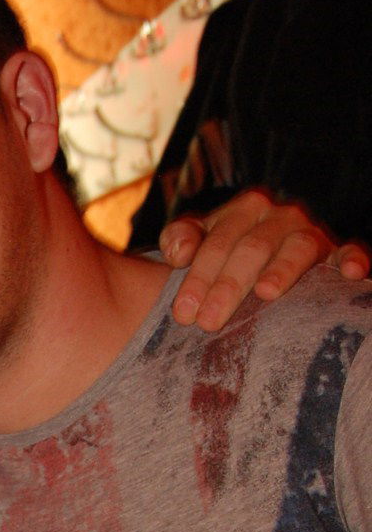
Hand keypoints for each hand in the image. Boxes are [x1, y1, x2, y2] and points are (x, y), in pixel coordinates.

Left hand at [160, 189, 368, 330]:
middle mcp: (280, 216)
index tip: (183, 314)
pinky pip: (349, 252)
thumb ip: (180, 239)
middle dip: (228, 285)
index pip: (218, 242)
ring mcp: (310, 234)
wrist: (261, 263)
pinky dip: (353, 259)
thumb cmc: (224, 258)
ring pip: (298, 247)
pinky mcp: (336, 253)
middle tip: (209, 321)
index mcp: (245, 210)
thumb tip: (179, 253)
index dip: (198, 276)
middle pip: (252, 248)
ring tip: (265, 292)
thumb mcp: (200, 243)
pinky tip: (352, 273)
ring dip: (282, 271)